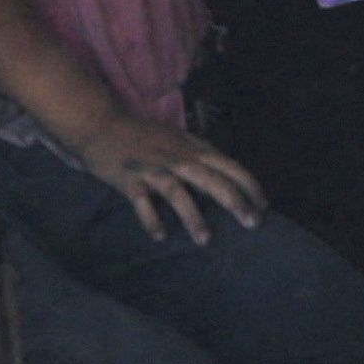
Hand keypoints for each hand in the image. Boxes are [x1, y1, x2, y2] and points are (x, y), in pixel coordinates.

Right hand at [77, 114, 267, 243]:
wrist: (99, 124)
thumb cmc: (142, 135)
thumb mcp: (177, 138)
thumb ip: (200, 155)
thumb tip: (227, 178)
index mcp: (190, 147)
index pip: (228, 165)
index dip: (248, 185)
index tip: (264, 206)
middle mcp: (174, 157)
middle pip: (210, 178)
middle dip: (234, 200)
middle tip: (253, 223)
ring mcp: (151, 168)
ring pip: (177, 192)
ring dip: (192, 215)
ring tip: (205, 239)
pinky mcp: (128, 179)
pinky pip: (141, 202)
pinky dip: (151, 219)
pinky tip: (160, 236)